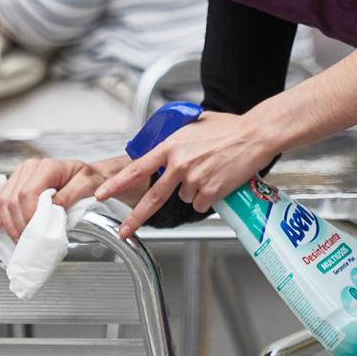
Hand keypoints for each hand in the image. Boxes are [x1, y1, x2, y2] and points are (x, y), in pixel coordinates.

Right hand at [0, 156, 131, 240]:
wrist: (87, 175)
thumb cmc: (89, 178)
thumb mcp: (87, 184)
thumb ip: (70, 195)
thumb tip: (53, 207)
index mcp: (46, 166)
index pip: (28, 193)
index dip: (28, 215)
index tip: (36, 233)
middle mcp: (29, 168)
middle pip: (13, 198)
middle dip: (18, 223)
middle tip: (27, 241)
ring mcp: (20, 175)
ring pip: (3, 199)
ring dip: (7, 222)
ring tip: (18, 239)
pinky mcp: (15, 183)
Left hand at [95, 111, 276, 238]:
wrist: (254, 135)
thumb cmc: (228, 128)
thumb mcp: (193, 126)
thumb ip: (175, 139)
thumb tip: (165, 147)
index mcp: (170, 147)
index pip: (136, 168)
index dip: (116, 183)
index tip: (102, 193)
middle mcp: (179, 164)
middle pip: (152, 197)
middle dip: (135, 217)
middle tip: (123, 230)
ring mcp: (195, 179)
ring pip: (184, 197)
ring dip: (192, 191)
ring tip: (209, 171)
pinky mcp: (211, 191)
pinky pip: (202, 204)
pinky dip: (208, 197)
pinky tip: (218, 181)